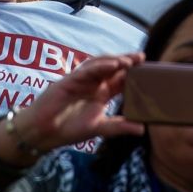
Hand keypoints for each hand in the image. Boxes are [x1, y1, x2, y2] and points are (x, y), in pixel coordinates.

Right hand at [0, 52, 144, 162]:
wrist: (44, 133)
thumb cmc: (69, 129)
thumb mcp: (100, 129)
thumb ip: (120, 127)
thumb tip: (143, 129)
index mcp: (101, 93)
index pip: (120, 79)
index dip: (133, 74)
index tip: (148, 69)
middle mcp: (93, 84)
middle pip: (112, 68)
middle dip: (126, 61)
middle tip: (142, 58)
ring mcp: (81, 81)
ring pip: (100, 65)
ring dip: (114, 61)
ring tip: (129, 61)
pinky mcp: (69, 81)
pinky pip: (86, 70)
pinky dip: (99, 66)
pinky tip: (112, 65)